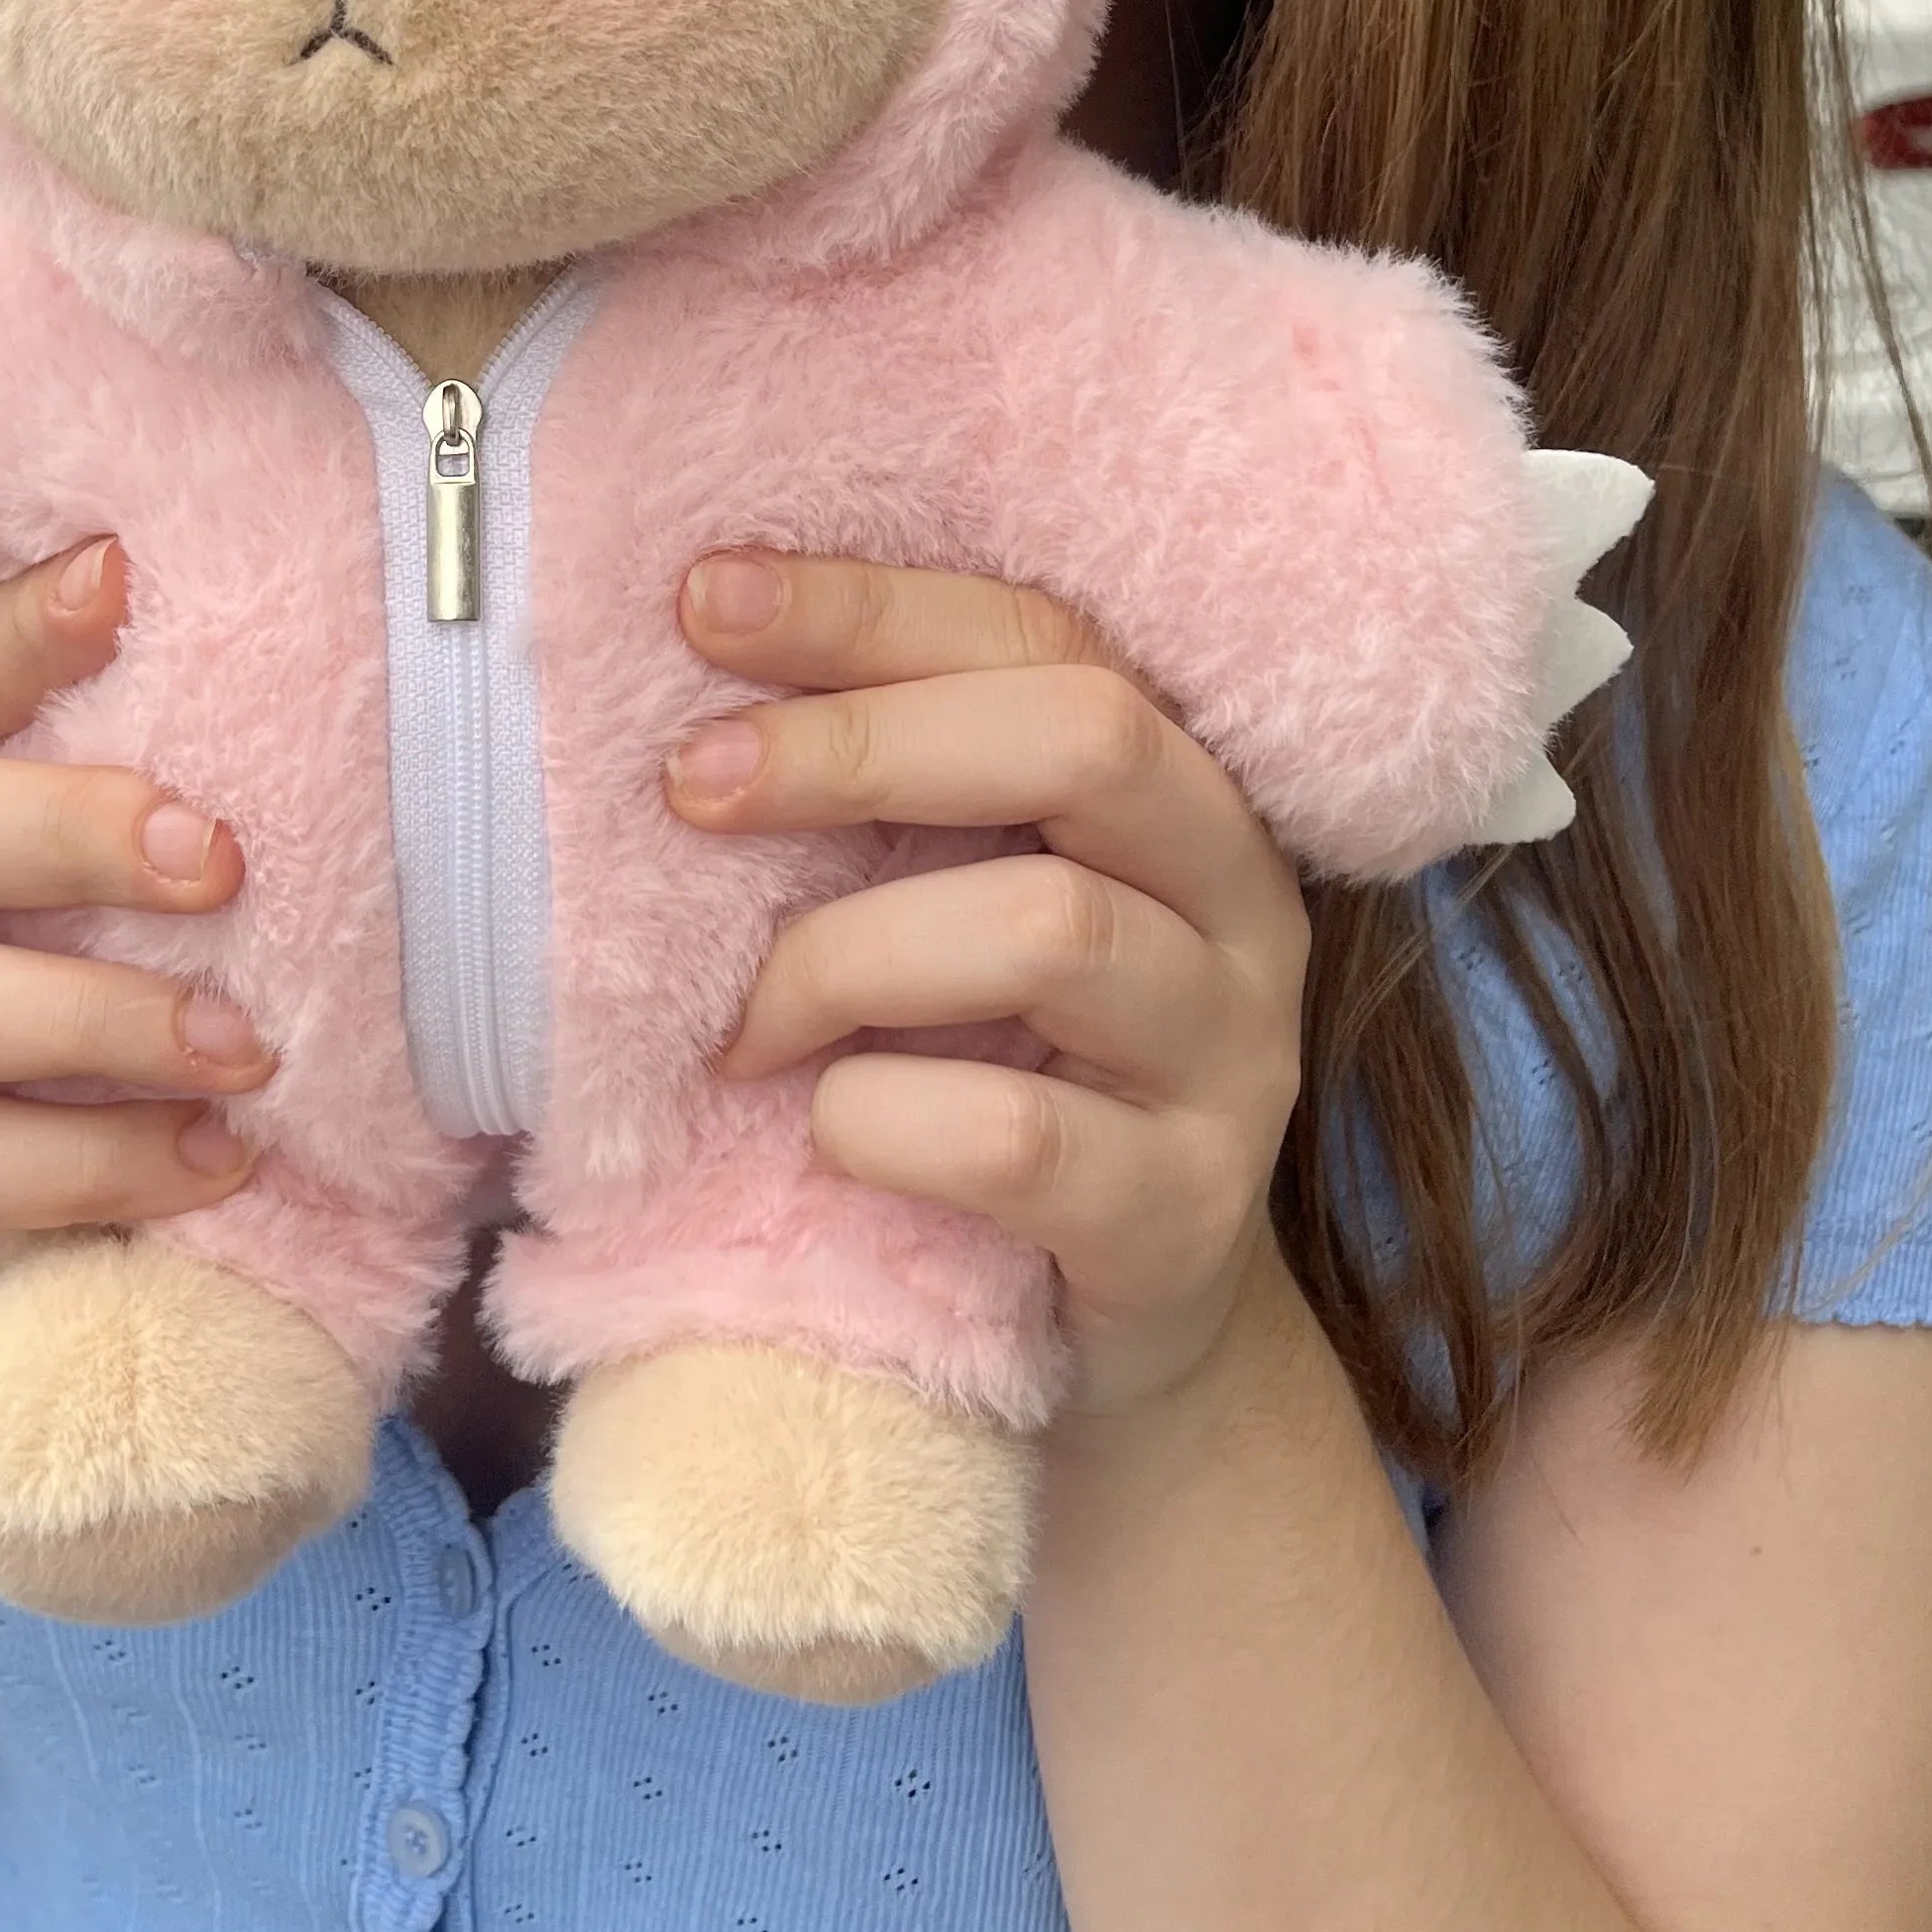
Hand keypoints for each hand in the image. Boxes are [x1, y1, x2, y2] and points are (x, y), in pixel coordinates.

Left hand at [666, 553, 1307, 1426]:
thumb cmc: (999, 1075)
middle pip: (1085, 739)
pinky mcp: (1185, 1213)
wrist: (1113, 1331)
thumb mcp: (959, 909)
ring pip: (1047, 927)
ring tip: (744, 1026)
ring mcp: (1234, 1060)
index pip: (1043, 638)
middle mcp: (1240, 900)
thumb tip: (696, 700)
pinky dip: (880, 1118)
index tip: (701, 600)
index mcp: (1181, 788)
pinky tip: (823, 1131)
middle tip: (691, 786)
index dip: (871, 608)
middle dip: (860, 745)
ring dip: (845, 955)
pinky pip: (1014, 1136)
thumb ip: (891, 804)